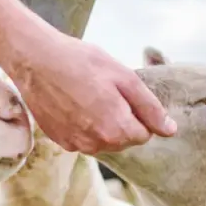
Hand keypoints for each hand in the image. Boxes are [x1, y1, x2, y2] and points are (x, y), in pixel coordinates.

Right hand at [4, 28, 176, 153]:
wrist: (36, 61)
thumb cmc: (81, 62)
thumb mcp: (125, 78)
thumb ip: (150, 108)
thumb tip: (170, 130)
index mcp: (117, 129)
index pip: (144, 135)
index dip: (139, 114)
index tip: (124, 95)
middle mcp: (96, 144)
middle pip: (123, 141)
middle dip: (121, 121)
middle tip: (104, 93)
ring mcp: (75, 144)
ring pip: (102, 142)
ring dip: (102, 125)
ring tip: (87, 97)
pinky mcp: (59, 141)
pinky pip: (82, 140)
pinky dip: (83, 126)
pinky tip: (73, 105)